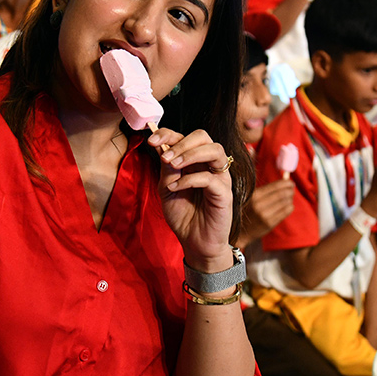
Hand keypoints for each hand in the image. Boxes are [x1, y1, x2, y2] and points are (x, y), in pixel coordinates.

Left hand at [150, 128, 235, 272]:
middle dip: (182, 142)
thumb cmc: (182, 215)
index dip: (167, 133)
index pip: (185, 136)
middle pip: (203, 136)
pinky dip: (190, 179)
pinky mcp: (225, 193)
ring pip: (215, 150)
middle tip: (165, 157)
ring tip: (172, 165)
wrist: (194, 242)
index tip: (151, 140)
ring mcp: (219, 177)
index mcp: (195, 160)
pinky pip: (211, 178)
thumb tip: (162, 147)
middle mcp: (209, 165)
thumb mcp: (166, 189)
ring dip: (190, 154)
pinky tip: (176, 187)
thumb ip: (166, 169)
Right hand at [236, 179, 294, 247]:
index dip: (286, 183)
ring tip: (289, 199)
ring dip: (290, 199)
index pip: (275, 186)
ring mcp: (264, 215)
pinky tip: (288, 206)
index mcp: (254, 195)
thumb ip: (267, 190)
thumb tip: (285, 181)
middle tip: (292, 190)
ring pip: (285, 202)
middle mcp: (259, 204)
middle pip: (282, 194)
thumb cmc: (250, 211)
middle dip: (290, 191)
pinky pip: (286, 211)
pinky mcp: (270, 223)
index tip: (291, 183)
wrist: (241, 232)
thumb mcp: (254, 198)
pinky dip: (290, 207)